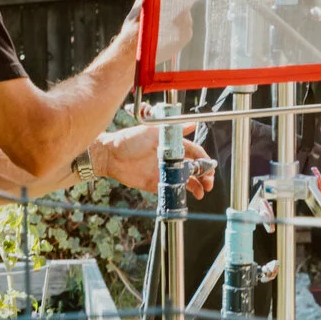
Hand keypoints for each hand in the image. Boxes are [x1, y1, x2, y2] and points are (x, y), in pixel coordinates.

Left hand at [91, 124, 214, 196]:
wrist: (110, 155)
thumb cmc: (130, 139)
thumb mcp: (153, 131)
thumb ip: (174, 130)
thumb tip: (194, 123)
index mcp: (172, 146)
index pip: (195, 152)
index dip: (204, 160)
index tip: (210, 167)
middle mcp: (170, 159)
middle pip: (193, 168)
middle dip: (204, 175)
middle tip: (209, 182)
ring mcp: (163, 172)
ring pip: (185, 181)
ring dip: (196, 186)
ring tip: (202, 192)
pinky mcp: (156, 184)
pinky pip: (172, 189)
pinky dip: (182, 193)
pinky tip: (189, 196)